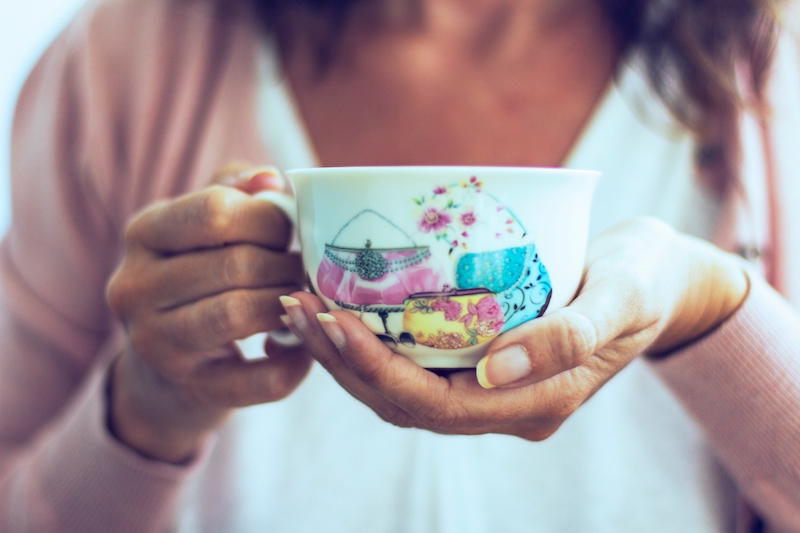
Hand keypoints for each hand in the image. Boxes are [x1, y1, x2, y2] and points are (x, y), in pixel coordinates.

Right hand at [106, 165, 311, 462]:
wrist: (168, 362)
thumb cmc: (199, 273)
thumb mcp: (203, 225)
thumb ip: (237, 192)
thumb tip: (271, 178)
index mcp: (143, 233)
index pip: (215, 211)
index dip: (270, 219)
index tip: (291, 231)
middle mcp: (134, 287)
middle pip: (235, 264)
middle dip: (287, 265)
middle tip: (310, 270)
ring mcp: (156, 344)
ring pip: (237, 314)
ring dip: (289, 305)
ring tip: (306, 299)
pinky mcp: (191, 388)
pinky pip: (257, 379)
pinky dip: (293, 364)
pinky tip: (300, 348)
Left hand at [282, 218, 747, 439]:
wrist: (659, 282)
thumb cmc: (644, 281)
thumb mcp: (623, 297)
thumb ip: (569, 337)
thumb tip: (494, 368)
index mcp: (534, 404)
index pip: (434, 405)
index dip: (374, 369)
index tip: (329, 320)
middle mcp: (504, 405)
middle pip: (403, 401)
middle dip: (342, 362)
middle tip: (295, 306)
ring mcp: (492, 387)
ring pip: (402, 387)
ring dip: (346, 354)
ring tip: (301, 306)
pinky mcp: (483, 362)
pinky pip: (416, 364)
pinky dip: (374, 341)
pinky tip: (343, 306)